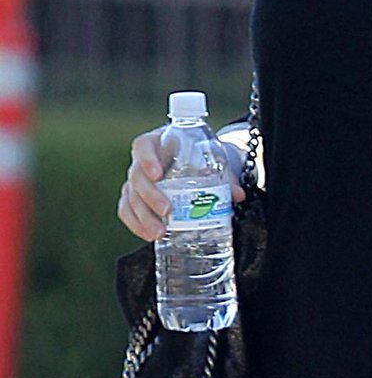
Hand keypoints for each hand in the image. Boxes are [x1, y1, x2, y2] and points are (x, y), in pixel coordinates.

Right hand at [116, 130, 244, 241]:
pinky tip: (148, 236)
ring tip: (159, 233)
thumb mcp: (215, 158)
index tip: (158, 175)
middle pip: (137, 176)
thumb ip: (224, 176)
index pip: (144, 146)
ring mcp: (136, 179)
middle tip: (167, 211)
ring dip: (143, 217)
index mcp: (158, 142)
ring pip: (131, 197)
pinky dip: (136, 224)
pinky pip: (127, 210)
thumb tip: (237, 195)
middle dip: (150, 196)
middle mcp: (142, 160)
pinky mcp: (135, 196)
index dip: (147, 159)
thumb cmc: (205, 155)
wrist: (200, 159)